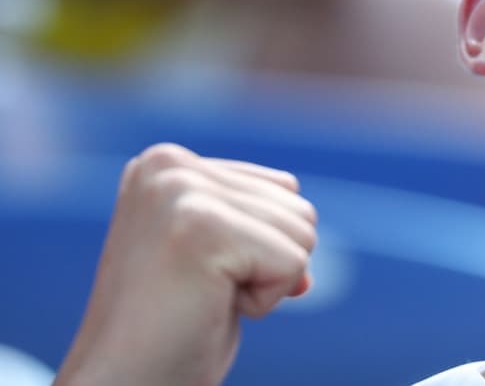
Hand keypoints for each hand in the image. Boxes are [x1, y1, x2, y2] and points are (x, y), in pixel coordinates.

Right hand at [55, 144, 316, 385]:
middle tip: (200, 294)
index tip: (199, 276)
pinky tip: (208, 310)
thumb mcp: (211, 255)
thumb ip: (252, 221)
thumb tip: (307, 231)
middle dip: (265, 264)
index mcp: (165, 162)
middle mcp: (167, 166)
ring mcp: (181, 193)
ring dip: (265, 282)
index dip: (260, 248)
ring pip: (302, 232)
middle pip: (298, 206)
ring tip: (203, 300)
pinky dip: (264, 301)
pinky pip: (293, 263)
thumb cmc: (171, 333)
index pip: (284, 188)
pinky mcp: (202, 229)